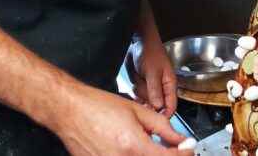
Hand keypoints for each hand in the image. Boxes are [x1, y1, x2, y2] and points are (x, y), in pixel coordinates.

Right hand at [50, 84, 191, 155]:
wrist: (70, 110)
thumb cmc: (98, 107)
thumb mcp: (137, 111)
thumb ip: (162, 127)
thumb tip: (179, 139)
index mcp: (134, 146)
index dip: (184, 154)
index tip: (187, 148)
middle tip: (171, 148)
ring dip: (148, 155)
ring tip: (143, 143)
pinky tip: (129, 147)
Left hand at [128, 38, 177, 116]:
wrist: (137, 41)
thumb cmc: (150, 51)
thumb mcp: (152, 71)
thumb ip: (155, 90)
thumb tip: (158, 107)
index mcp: (169, 84)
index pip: (171, 106)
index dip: (165, 114)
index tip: (155, 119)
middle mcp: (161, 87)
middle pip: (156, 106)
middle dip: (148, 100)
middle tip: (143, 91)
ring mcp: (151, 86)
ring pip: (145, 100)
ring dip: (140, 92)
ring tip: (140, 77)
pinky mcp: (142, 85)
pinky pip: (137, 95)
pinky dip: (134, 90)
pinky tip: (135, 79)